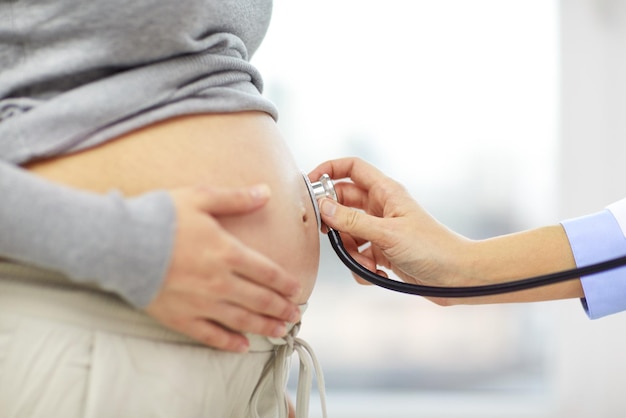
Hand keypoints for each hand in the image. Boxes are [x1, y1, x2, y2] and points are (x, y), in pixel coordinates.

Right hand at [145, 184, 301, 351]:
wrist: (120, 243)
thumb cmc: (160, 217)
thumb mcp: (201, 198)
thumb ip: (236, 198)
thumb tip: (266, 192)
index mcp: (227, 253)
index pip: (266, 272)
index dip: (284, 282)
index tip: (296, 290)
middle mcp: (220, 281)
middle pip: (259, 299)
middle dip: (280, 308)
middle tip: (294, 316)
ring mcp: (201, 303)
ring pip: (241, 320)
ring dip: (264, 326)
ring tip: (280, 331)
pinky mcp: (180, 317)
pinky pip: (210, 335)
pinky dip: (228, 343)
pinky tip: (242, 347)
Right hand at [309, 157, 469, 288]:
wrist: (457, 277)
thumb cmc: (431, 248)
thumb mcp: (387, 234)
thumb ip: (352, 221)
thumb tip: (323, 208)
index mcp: (385, 192)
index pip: (351, 168)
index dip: (329, 170)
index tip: (309, 184)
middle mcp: (381, 207)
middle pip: (343, 203)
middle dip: (335, 222)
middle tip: (330, 234)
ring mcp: (380, 229)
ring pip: (347, 233)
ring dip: (350, 250)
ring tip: (366, 262)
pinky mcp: (381, 251)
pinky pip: (358, 254)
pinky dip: (361, 265)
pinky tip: (377, 272)